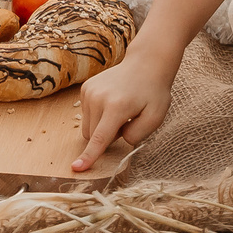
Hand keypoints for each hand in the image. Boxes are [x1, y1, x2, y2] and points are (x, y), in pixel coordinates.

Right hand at [73, 53, 173, 172]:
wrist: (146, 64)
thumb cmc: (153, 93)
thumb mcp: (156, 117)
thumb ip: (137, 135)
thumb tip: (118, 138)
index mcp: (117, 106)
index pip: (100, 138)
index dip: (89, 156)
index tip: (76, 168)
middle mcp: (98, 97)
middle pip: (93, 136)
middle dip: (108, 137)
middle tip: (127, 122)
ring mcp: (89, 91)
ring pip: (88, 127)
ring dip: (102, 127)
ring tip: (120, 111)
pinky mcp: (85, 88)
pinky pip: (87, 115)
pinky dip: (98, 116)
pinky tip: (112, 103)